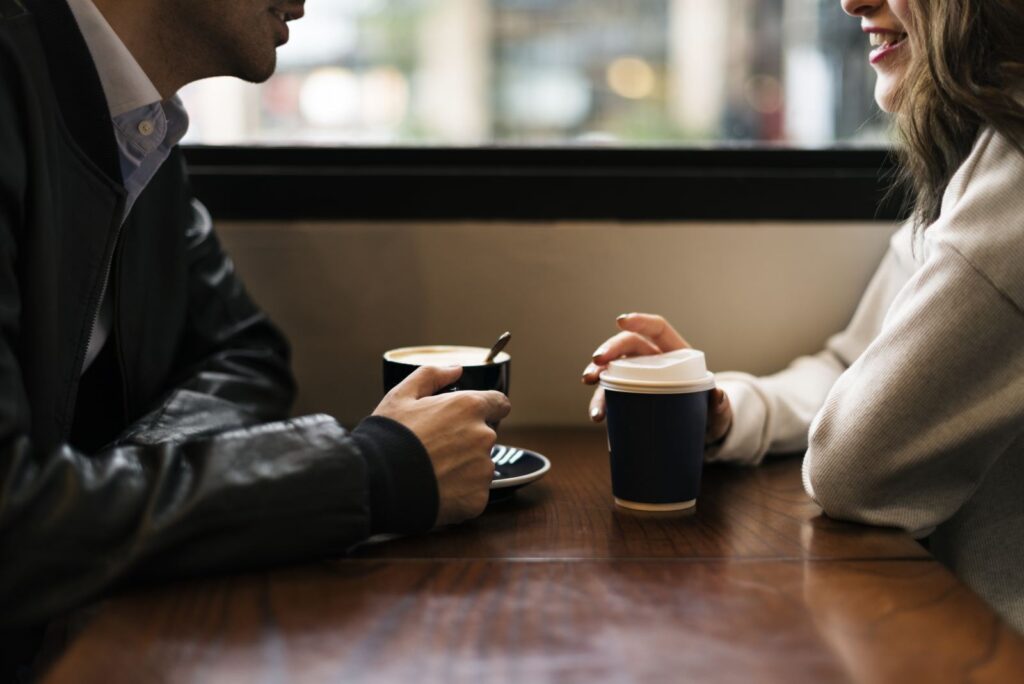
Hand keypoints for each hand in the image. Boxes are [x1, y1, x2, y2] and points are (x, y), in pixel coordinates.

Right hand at [373, 365, 511, 526]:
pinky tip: (437, 489)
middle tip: (436, 448)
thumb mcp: (401, 396)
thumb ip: (431, 375)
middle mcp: (483, 436)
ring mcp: (483, 470)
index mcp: (469, 407)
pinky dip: (460, 492)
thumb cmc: (388, 437)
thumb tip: (455, 369)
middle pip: (486, 436)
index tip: (471, 417)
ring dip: (464, 467)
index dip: (487, 408)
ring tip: (433, 471)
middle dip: (467, 440)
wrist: (378, 483)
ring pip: (481, 465)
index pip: (499, 403)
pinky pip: (474, 492)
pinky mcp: (478, 499)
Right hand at [581, 312, 732, 442]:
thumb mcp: (718, 415)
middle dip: (610, 350)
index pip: (657, 329)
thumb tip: (717, 395)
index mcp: (676, 354)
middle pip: (628, 346)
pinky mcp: (628, 398)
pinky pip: (610, 395)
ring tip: (588, 383)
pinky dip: (601, 402)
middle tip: (597, 362)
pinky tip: (597, 415)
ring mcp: (638, 379)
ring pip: (613, 368)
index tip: (621, 320)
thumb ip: (721, 408)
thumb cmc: (709, 417)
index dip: (640, 322)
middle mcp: (654, 362)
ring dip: (598, 373)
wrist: (698, 437)